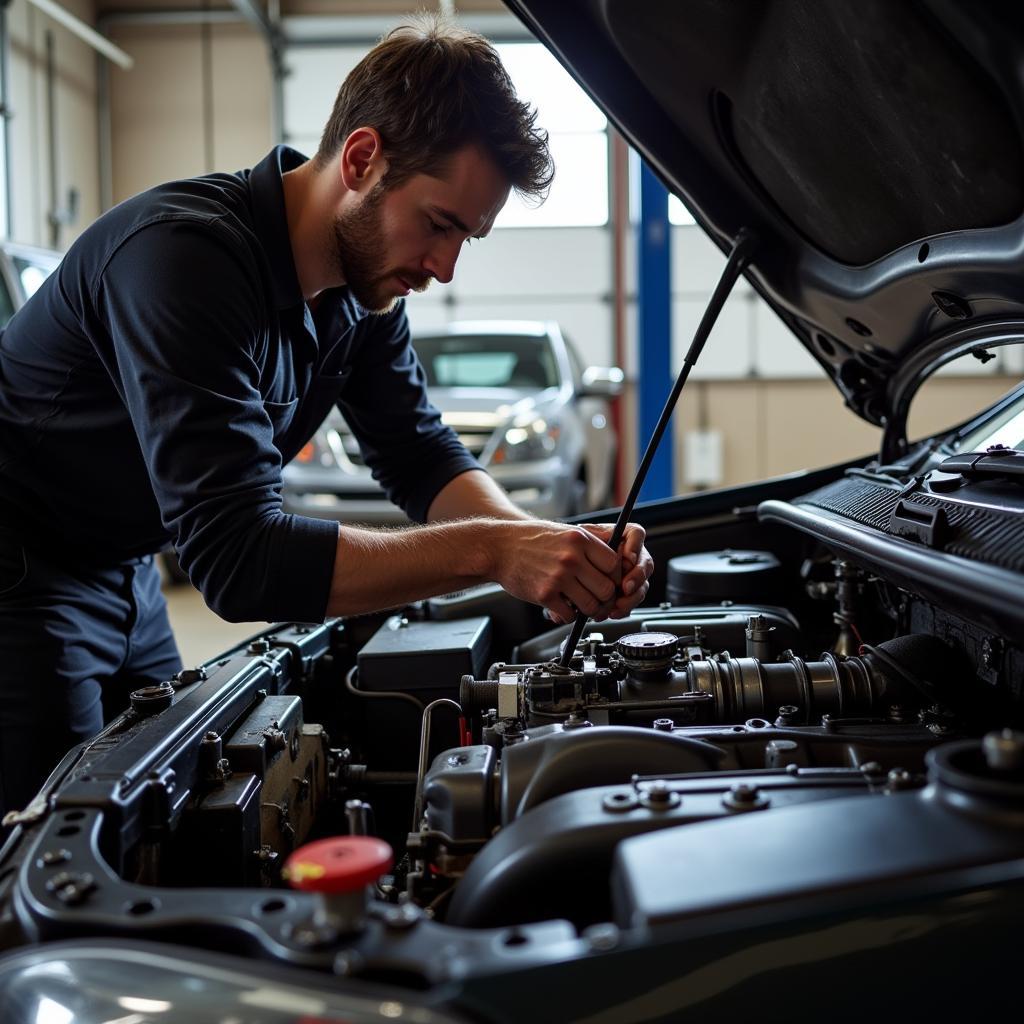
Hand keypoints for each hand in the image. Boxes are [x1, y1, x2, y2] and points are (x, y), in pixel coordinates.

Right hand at [488, 520, 622, 623]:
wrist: (498, 547)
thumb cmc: (529, 539)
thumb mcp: (564, 531)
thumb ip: (589, 543)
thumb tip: (614, 559)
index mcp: (580, 540)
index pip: (614, 564)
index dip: (614, 576)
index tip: (609, 580)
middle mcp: (571, 558)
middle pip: (607, 588)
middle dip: (605, 597)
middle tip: (599, 598)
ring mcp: (558, 577)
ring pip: (591, 605)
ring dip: (589, 610)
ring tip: (581, 605)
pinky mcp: (545, 594)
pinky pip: (569, 614)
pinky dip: (569, 615)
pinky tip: (563, 607)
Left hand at [578, 522, 652, 618]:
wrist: (565, 567)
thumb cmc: (572, 549)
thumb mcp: (577, 542)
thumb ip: (588, 545)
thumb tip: (607, 557)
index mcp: (620, 537)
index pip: (636, 534)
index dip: (635, 546)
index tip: (628, 557)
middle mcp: (630, 556)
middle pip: (645, 563)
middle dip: (637, 578)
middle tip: (626, 587)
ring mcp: (631, 575)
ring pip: (642, 585)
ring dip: (632, 597)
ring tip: (618, 604)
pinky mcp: (626, 593)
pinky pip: (632, 601)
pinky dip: (624, 609)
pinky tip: (613, 612)